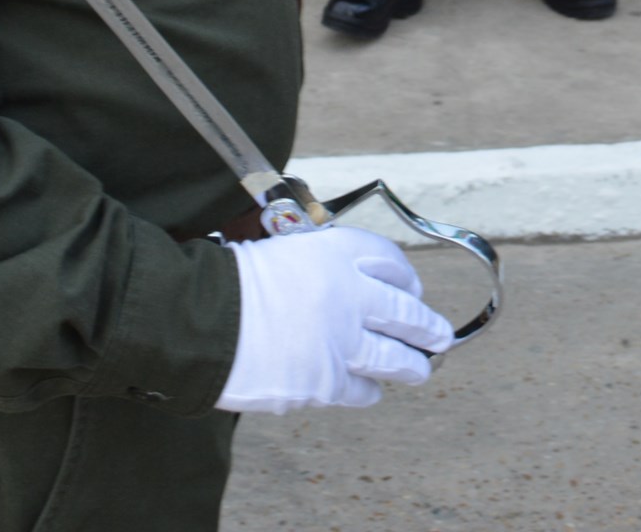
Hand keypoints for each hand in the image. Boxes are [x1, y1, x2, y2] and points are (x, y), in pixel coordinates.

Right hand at [216, 226, 451, 415]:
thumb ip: (316, 265)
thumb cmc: (229, 283)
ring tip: (422, 370)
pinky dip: (367, 389)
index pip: (387, 261)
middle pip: (405, 311)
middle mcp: (348, 294)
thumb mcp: (280, 250)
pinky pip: (360, 388)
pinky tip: (372, 390)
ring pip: (393, 357)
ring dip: (411, 364)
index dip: (404, 277)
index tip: (411, 289)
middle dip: (427, 326)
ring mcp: (340, 340)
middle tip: (440, 335)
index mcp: (335, 252)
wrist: (200, 321)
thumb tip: (340, 286)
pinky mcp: (325, 381)